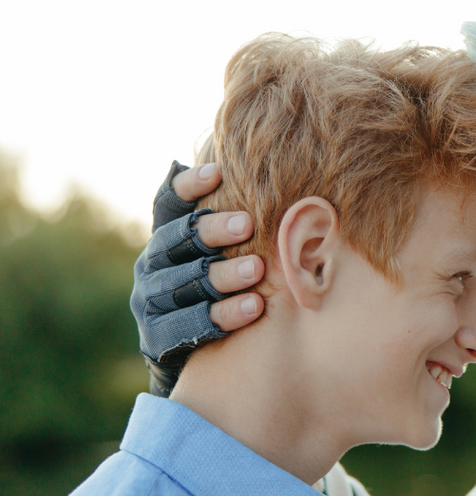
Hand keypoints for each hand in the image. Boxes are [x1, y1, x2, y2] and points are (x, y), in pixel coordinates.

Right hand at [130, 161, 265, 396]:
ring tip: (257, 270)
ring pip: (184, 283)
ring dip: (222, 275)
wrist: (200, 355)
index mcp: (167, 235)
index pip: (169, 203)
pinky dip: (223, 315)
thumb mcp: (226, 250)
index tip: (218, 173)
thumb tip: (273, 174)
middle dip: (212, 231)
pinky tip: (254, 307)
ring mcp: (151, 300)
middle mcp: (152, 263)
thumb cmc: (225, 285)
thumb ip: (240, 219)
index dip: (188, 186)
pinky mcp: (157, 336)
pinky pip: (188, 325)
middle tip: (248, 224)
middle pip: (176, 240)